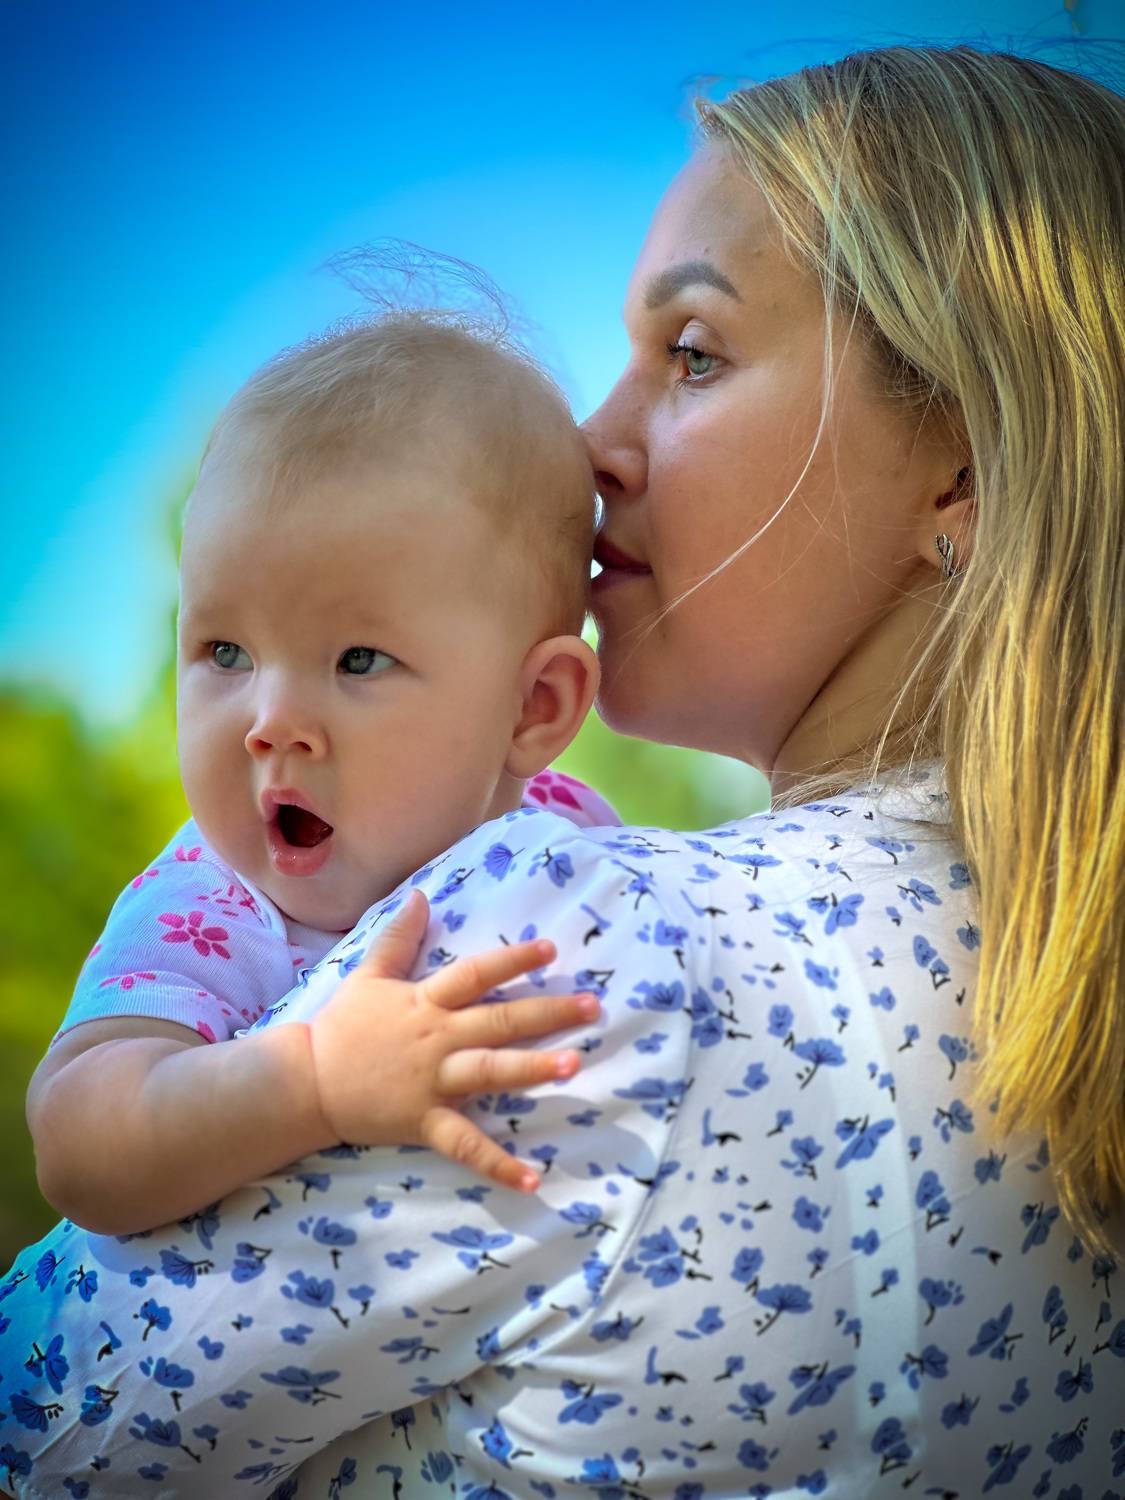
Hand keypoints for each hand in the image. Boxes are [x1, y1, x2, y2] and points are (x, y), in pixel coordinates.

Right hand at [303, 889, 598, 1191]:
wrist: (306, 1083)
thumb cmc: (342, 1028)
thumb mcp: (368, 975)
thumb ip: (398, 936)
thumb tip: (420, 895)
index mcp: (425, 1001)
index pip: (475, 974)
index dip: (512, 960)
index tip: (551, 949)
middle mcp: (436, 1038)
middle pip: (497, 1020)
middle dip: (547, 1012)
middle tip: (593, 1005)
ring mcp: (433, 1081)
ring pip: (489, 1071)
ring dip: (533, 1069)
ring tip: (574, 1064)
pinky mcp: (425, 1121)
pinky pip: (465, 1144)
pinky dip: (496, 1163)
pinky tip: (532, 1178)